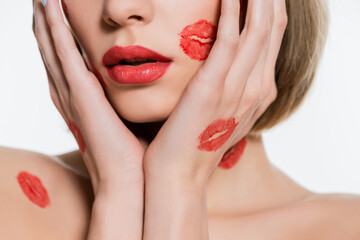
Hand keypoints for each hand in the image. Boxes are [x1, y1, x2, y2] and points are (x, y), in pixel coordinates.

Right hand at [33, 0, 144, 238]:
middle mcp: (73, 96)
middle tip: (44, 0)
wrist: (130, 181)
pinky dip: (53, 29)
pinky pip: (62, 54)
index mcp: (85, 101)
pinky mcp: (81, 95)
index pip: (68, 62)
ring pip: (52, 48)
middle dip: (47, 24)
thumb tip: (152, 84)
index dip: (62, 38)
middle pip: (54, 52)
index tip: (63, 14)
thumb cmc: (136, 154)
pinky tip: (49, 6)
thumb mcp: (133, 118)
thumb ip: (132, 99)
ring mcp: (73, 95)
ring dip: (45, 21)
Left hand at [144, 0, 286, 188]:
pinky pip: (229, 40)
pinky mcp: (213, 87)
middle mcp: (256, 89)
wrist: (178, 176)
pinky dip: (232, 11)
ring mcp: (237, 88)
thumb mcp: (221, 115)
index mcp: (257, 94)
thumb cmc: (192, 145)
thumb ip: (230, 90)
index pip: (272, 40)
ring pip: (257, 29)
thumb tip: (225, 68)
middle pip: (271, 29)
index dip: (270, 10)